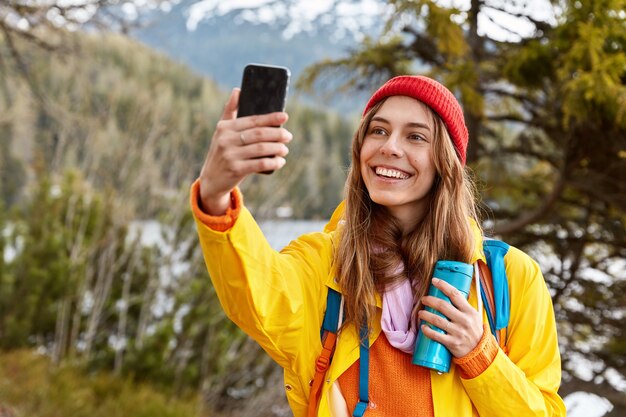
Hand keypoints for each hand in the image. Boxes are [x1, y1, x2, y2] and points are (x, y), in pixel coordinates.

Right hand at [198, 88, 292, 214]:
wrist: (211, 179)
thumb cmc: (222, 152)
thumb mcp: (222, 131)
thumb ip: (230, 111)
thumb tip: (238, 90)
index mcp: (225, 127)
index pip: (252, 120)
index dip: (270, 117)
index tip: (285, 116)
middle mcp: (226, 139)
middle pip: (259, 134)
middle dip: (277, 134)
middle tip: (288, 136)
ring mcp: (230, 155)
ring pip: (261, 148)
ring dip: (277, 148)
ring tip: (285, 149)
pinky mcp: (235, 170)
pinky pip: (260, 164)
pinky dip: (273, 162)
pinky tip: (280, 161)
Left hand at [417, 278, 482, 357]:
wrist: (480, 352)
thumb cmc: (474, 331)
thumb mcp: (474, 317)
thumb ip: (463, 307)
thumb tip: (449, 292)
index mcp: (470, 312)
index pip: (455, 294)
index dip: (443, 285)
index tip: (434, 280)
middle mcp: (464, 321)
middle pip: (443, 306)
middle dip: (430, 300)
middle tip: (423, 299)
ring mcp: (458, 332)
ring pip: (437, 320)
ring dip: (426, 314)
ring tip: (420, 313)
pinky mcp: (453, 343)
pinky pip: (437, 335)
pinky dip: (428, 330)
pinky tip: (423, 327)